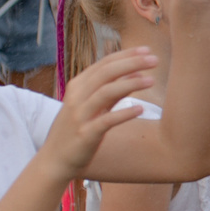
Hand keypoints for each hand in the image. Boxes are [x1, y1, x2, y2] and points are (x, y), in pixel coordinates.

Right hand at [41, 48, 157, 179]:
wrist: (54, 160)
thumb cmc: (76, 130)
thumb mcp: (91, 106)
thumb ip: (112, 90)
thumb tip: (136, 73)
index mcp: (78, 86)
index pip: (104, 64)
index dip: (126, 55)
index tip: (147, 50)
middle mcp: (77, 97)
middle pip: (106, 73)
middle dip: (131, 63)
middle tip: (155, 59)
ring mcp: (80, 115)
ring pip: (106, 92)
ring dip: (130, 84)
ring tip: (152, 80)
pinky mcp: (86, 134)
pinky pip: (107, 120)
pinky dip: (124, 113)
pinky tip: (141, 108)